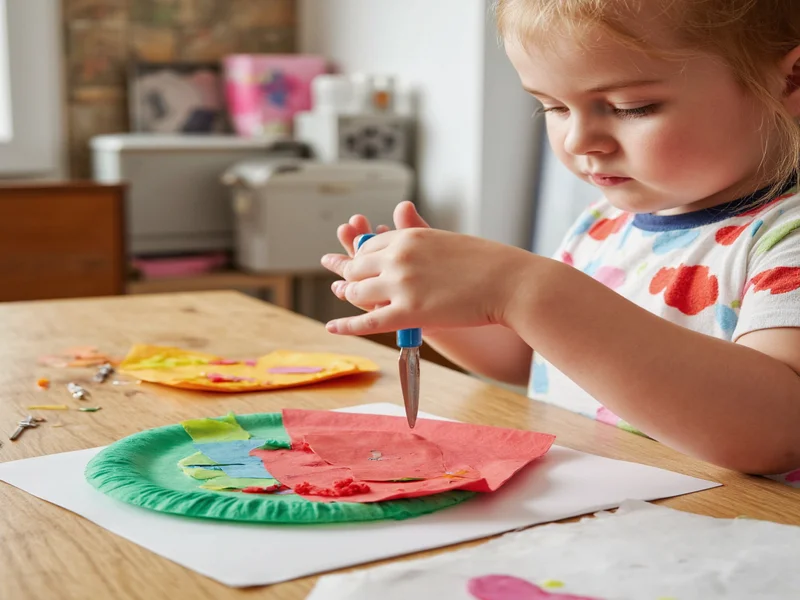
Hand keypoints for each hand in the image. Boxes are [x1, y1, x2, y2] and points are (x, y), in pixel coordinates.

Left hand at [321, 203, 529, 334]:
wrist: (511, 283)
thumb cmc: (488, 263)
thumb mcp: (447, 241)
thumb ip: (420, 236)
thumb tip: (402, 222)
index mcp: (409, 236)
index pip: (370, 247)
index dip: (362, 260)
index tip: (359, 268)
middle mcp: (398, 256)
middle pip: (358, 268)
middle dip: (351, 278)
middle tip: (346, 286)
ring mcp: (401, 284)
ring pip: (358, 293)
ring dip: (352, 298)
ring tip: (349, 303)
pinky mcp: (408, 313)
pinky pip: (367, 321)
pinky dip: (346, 326)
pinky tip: (332, 327)